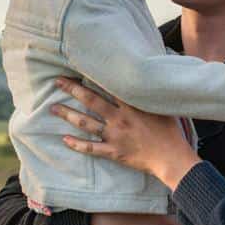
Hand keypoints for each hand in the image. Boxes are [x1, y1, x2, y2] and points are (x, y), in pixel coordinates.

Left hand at [51, 77, 200, 188]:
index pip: (107, 85)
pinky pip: (91, 148)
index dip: (91, 75)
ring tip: (53, 108)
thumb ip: (153, 93)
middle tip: (57, 82)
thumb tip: (153, 75)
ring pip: (86, 123)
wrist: (171, 157)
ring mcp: (115, 135)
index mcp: (131, 105)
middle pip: (91, 100)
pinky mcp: (114, 152)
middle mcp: (119, 118)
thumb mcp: (164, 106)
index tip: (78, 67)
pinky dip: (77, 144)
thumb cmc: (171, 131)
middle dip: (72, 89)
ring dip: (68, 115)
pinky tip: (65, 139)